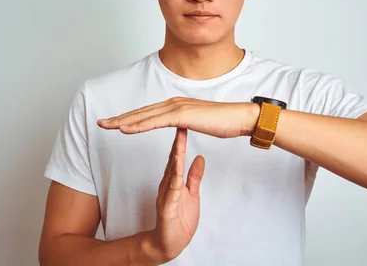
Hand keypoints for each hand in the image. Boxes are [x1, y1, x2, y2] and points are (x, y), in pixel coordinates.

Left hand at [97, 97, 259, 137]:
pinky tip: (124, 129)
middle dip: (119, 118)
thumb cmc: (224, 122)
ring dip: (123, 121)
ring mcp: (177, 108)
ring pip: (143, 116)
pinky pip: (155, 122)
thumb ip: (186, 122)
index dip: (129, 117)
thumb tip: (181, 125)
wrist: (241, 118)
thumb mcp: (199, 122)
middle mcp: (173, 103)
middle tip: (101, 123)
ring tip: (106, 126)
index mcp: (176, 106)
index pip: (147, 113)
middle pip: (140, 112)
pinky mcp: (182, 115)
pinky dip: (137, 125)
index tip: (114, 123)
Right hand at [148, 128, 204, 261]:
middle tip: (180, 123)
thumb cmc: (179, 220)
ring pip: (171, 173)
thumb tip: (199, 158)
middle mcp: (167, 184)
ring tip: (179, 142)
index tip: (185, 122)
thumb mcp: (192, 194)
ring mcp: (166, 195)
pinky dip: (174, 181)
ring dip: (174, 157)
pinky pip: (171, 193)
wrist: (169, 244)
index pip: (177, 156)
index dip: (181, 139)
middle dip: (177, 142)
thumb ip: (194, 176)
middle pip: (172, 160)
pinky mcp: (167, 208)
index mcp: (173, 180)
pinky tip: (177, 172)